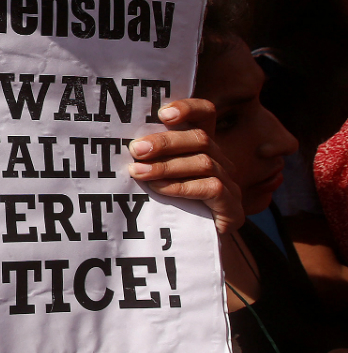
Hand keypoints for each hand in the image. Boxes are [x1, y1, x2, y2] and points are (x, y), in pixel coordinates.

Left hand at [127, 98, 242, 234]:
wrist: (191, 244)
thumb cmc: (168, 203)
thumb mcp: (156, 175)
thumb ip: (148, 157)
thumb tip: (121, 143)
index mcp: (202, 146)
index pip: (205, 114)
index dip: (188, 108)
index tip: (162, 114)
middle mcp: (220, 160)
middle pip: (200, 138)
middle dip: (165, 142)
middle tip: (135, 149)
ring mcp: (229, 183)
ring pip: (204, 162)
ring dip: (167, 166)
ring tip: (138, 171)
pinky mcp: (232, 206)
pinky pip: (211, 188)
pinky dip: (181, 186)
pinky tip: (159, 188)